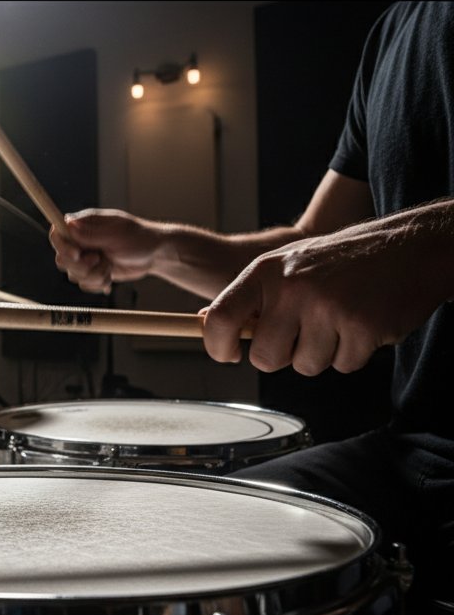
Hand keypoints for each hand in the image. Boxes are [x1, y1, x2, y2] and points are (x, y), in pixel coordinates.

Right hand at [50, 209, 159, 294]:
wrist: (153, 255)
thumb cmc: (138, 238)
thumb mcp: (115, 233)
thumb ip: (91, 233)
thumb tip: (68, 224)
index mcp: (83, 225)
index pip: (58, 234)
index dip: (62, 246)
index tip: (77, 254)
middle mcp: (81, 241)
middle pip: (62, 259)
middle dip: (81, 265)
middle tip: (99, 259)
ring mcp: (86, 257)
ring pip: (73, 274)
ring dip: (93, 275)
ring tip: (109, 267)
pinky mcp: (92, 272)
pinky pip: (84, 284)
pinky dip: (97, 283)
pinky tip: (109, 276)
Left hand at [202, 206, 453, 374]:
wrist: (407, 247)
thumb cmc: (340, 261)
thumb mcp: (286, 265)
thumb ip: (251, 296)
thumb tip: (207, 321)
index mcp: (266, 272)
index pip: (221, 318)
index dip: (217, 346)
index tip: (229, 354)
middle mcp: (292, 288)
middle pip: (265, 358)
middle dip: (282, 357)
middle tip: (302, 334)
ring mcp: (327, 308)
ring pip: (306, 367)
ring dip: (322, 354)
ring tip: (338, 321)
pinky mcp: (361, 327)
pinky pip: (342, 366)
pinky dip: (353, 353)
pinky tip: (361, 324)